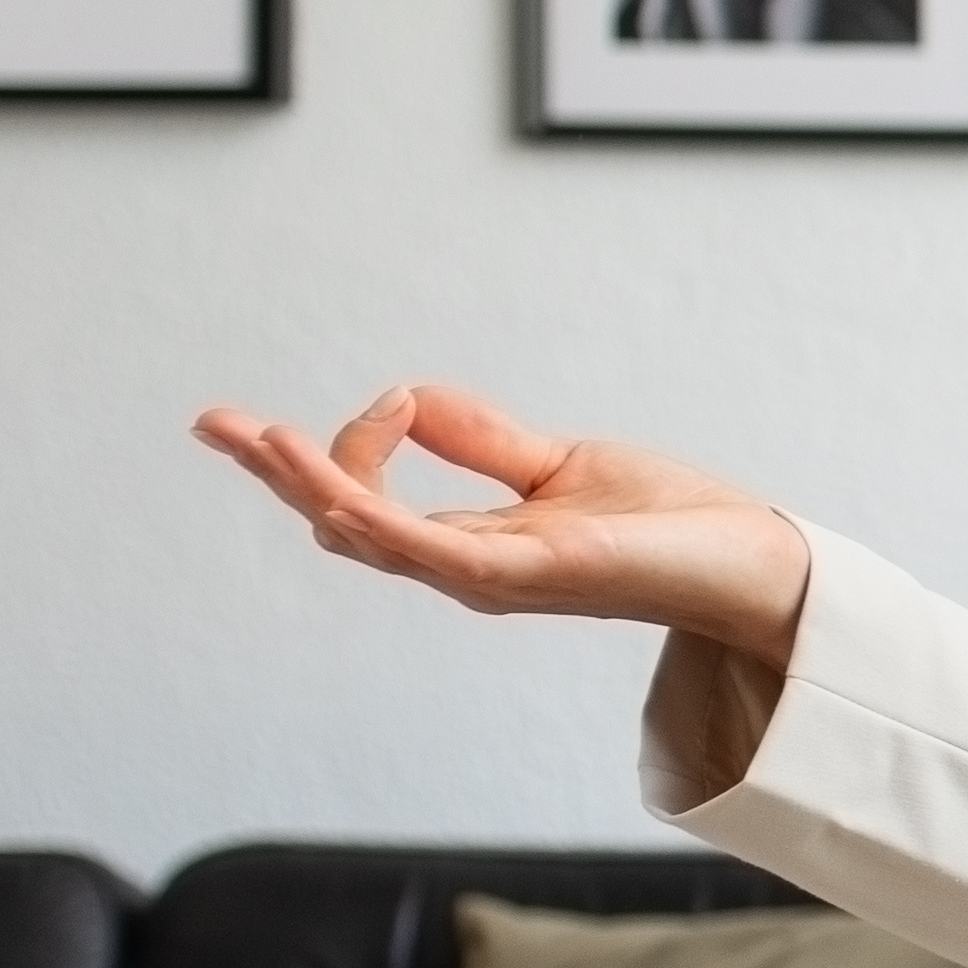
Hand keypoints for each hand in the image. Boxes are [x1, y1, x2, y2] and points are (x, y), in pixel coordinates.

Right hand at [190, 381, 812, 665]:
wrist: (754, 563)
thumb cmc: (670, 525)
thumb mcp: (558, 463)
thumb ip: (481, 439)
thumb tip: (402, 392)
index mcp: (469, 543)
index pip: (364, 505)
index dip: (348, 444)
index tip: (397, 396)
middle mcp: (463, 567)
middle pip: (340, 522)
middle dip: (275, 470)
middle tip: (213, 421)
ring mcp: (484, 575)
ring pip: (361, 531)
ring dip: (301, 479)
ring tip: (246, 434)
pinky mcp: (515, 573)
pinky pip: (414, 541)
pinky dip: (364, 502)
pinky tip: (320, 471)